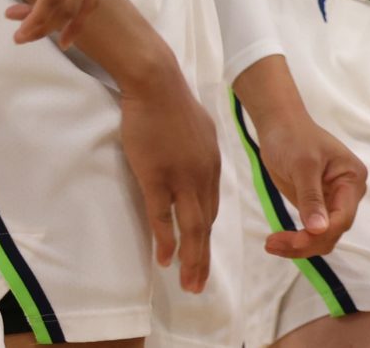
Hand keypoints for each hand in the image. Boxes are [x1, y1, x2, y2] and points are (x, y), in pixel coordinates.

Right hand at [116, 61, 223, 293]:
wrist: (158, 84)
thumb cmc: (173, 105)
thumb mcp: (200, 130)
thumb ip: (201, 153)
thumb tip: (198, 168)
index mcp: (213, 164)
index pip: (211, 208)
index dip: (206, 234)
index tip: (202, 255)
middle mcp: (203, 174)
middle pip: (206, 223)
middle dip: (203, 257)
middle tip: (199, 285)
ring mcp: (181, 177)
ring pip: (190, 226)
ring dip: (191, 258)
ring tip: (189, 283)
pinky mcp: (157, 176)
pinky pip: (163, 216)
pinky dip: (166, 239)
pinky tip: (166, 258)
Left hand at [233, 59, 367, 258]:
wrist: (279, 126)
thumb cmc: (293, 138)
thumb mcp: (303, 166)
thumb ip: (311, 198)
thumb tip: (319, 230)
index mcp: (352, 179)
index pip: (342, 218)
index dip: (319, 234)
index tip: (291, 241)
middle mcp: (348, 192)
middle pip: (333, 231)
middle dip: (306, 243)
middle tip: (272, 244)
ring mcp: (333, 200)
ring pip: (323, 236)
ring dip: (300, 245)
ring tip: (271, 244)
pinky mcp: (318, 205)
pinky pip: (313, 231)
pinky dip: (297, 239)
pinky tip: (278, 240)